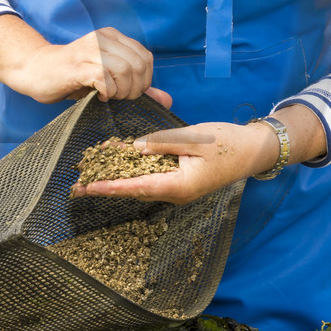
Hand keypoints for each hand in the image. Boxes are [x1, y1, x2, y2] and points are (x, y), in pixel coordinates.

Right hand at [2, 27, 172, 106]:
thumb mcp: (109, 78)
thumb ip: (137, 87)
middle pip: (138, 64)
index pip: (146, 57)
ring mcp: (89, 50)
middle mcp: (102, 38)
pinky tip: (99, 95)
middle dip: (135, 88)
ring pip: (125, 71)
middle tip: (121, 97)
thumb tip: (167, 100)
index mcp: (112, 36)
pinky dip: (108, 93)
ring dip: (122, 92)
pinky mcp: (78, 65)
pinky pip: (106, 79)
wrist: (36, 71)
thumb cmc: (73, 76)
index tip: (130, 92)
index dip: (145, 80)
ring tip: (111, 96)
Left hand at [69, 120, 279, 204]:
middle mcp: (175, 192)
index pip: (136, 187)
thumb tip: (134, 148)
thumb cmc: (228, 143)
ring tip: (90, 174)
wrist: (254, 150)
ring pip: (140, 184)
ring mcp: (178, 188)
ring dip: (116, 179)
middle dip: (106, 186)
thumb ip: (162, 142)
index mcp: (178, 185)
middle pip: (134, 190)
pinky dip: (132, 171)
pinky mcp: (180, 180)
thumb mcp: (194, 138)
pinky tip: (118, 162)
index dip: (109, 187)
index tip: (87, 188)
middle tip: (77, 185)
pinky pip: (151, 177)